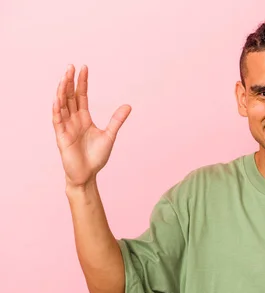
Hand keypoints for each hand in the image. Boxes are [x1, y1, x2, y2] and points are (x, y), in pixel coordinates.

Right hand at [52, 64, 131, 187]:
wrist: (87, 175)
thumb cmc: (96, 157)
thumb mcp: (109, 135)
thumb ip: (117, 120)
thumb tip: (128, 105)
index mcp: (83, 118)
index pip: (81, 96)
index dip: (82, 82)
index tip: (84, 68)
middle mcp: (73, 120)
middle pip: (69, 96)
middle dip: (69, 82)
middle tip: (71, 66)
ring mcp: (66, 127)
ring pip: (61, 105)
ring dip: (61, 91)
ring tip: (64, 77)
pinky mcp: (61, 137)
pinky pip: (57, 120)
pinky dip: (57, 109)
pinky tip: (57, 98)